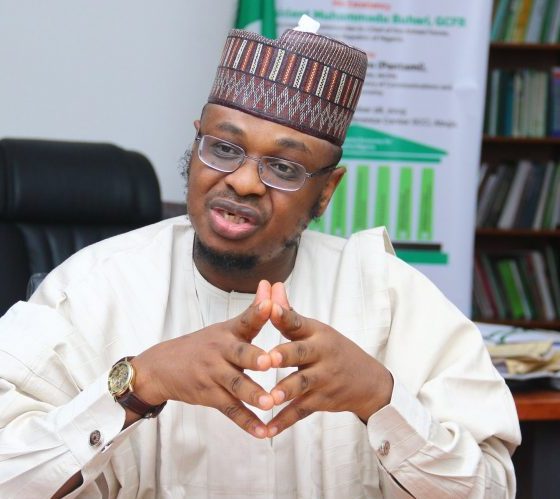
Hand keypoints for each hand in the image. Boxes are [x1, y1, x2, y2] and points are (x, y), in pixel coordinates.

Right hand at [132, 280, 274, 437]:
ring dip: (253, 395)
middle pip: (240, 354)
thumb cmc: (204, 344)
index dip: (257, 311)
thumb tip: (272, 284)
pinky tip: (263, 432)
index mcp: (228, 332)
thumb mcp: (226, 326)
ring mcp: (213, 375)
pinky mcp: (210, 396)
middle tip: (269, 362)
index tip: (270, 304)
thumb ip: (254, 311)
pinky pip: (230, 410)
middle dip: (254, 358)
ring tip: (270, 403)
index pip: (245, 319)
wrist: (162, 366)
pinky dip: (247, 423)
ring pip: (236, 385)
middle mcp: (220, 351)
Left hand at [266, 283, 393, 436]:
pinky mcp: (321, 400)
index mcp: (317, 333)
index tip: (269, 307)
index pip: (298, 322)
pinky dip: (284, 422)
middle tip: (267, 358)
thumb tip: (271, 286)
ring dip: (285, 391)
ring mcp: (323, 379)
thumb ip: (289, 313)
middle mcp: (321, 354)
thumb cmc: (333, 349)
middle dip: (284, 355)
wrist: (368, 381)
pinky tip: (267, 430)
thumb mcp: (316, 329)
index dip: (284, 314)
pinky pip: (301, 412)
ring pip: (302, 384)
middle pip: (301, 353)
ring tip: (268, 398)